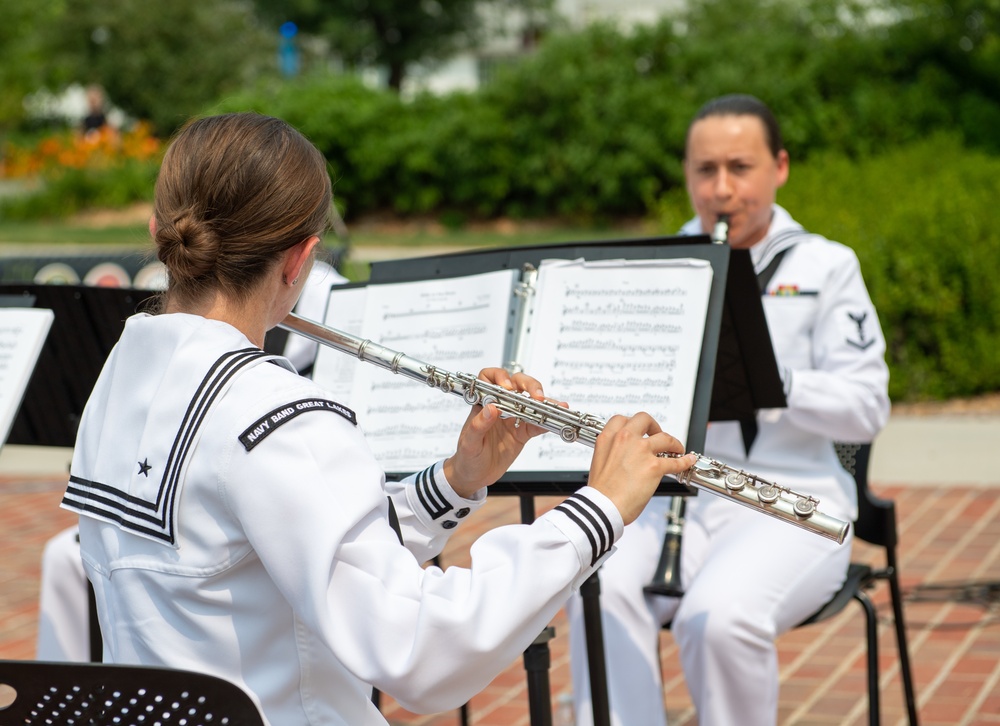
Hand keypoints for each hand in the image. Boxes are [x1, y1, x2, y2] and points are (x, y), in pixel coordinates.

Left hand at [443, 368, 551, 497]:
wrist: (474, 476)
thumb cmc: (467, 457)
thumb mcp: (469, 443)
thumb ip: (478, 426)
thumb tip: (491, 408)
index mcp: (483, 404)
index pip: (489, 378)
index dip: (499, 377)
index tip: (507, 388)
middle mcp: (500, 407)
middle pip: (516, 384)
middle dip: (529, 385)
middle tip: (536, 396)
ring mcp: (513, 418)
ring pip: (531, 401)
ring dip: (544, 402)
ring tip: (556, 405)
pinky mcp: (523, 433)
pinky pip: (537, 423)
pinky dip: (547, 421)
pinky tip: (555, 421)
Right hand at [587, 413, 696, 524]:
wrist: (602, 507)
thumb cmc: (599, 491)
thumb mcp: (599, 462)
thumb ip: (612, 453)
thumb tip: (625, 457)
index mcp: (608, 438)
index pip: (622, 419)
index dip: (633, 424)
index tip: (639, 431)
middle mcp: (624, 439)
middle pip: (645, 419)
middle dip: (654, 426)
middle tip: (657, 435)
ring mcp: (641, 451)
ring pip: (665, 438)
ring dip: (673, 443)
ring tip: (677, 450)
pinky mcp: (654, 467)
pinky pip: (675, 461)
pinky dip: (684, 461)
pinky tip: (688, 461)